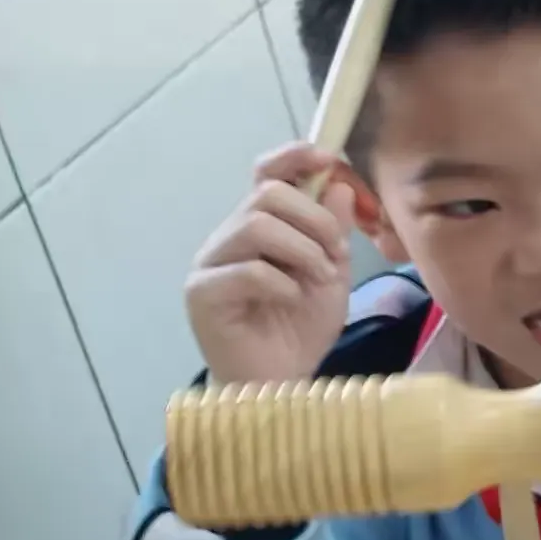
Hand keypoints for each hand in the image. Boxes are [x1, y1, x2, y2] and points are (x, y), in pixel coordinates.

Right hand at [186, 142, 359, 387]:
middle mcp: (228, 238)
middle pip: (266, 194)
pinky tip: (291, 302)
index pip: (265, 174)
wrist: (282, 383)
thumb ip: (334, 231)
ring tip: (319, 281)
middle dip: (314, 220)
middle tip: (335, 256)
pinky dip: (283, 284)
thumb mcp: (332, 273)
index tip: (329, 159)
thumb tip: (338, 184)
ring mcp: (210, 264)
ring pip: (257, 225)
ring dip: (303, 252)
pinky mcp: (202, 294)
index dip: (293, 157)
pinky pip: (248, 270)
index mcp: (258, 227)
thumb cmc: (300, 329)